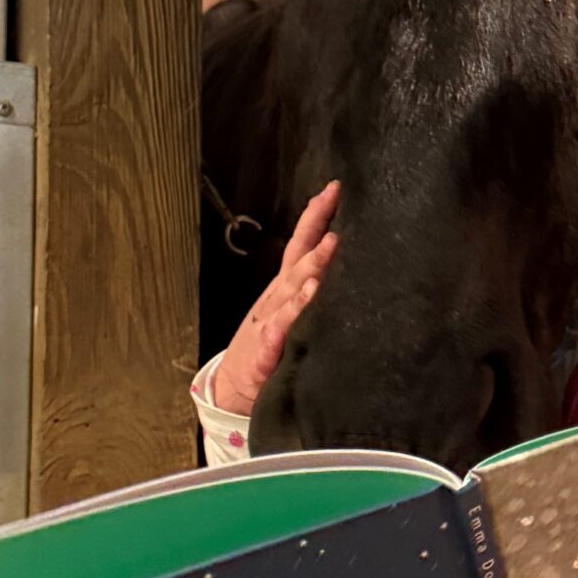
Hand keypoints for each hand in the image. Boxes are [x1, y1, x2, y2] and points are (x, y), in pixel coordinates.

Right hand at [211, 182, 338, 415]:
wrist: (232, 389)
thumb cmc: (269, 345)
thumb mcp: (290, 311)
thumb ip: (311, 286)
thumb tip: (345, 255)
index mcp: (285, 287)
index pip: (302, 244)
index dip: (316, 216)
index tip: (335, 188)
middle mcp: (278, 298)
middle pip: (298, 262)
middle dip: (317, 238)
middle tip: (337, 215)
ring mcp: (270, 322)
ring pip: (291, 292)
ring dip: (309, 270)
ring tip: (329, 250)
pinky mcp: (265, 351)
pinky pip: (280, 331)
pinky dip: (292, 314)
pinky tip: (307, 300)